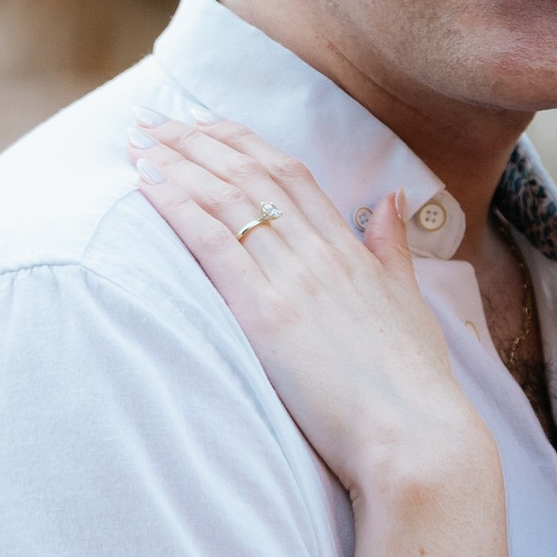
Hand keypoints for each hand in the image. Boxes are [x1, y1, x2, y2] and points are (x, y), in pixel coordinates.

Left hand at [131, 116, 484, 501]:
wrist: (416, 435)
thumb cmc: (414, 386)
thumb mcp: (409, 304)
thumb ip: (392, 249)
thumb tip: (391, 202)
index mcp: (351, 251)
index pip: (290, 175)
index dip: (244, 144)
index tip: (207, 125)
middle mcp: (320, 254)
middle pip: (250, 175)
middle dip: (198, 142)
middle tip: (155, 120)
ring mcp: (294, 280)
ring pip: (228, 199)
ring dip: (178, 164)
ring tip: (139, 142)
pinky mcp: (267, 314)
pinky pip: (214, 244)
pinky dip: (179, 207)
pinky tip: (148, 186)